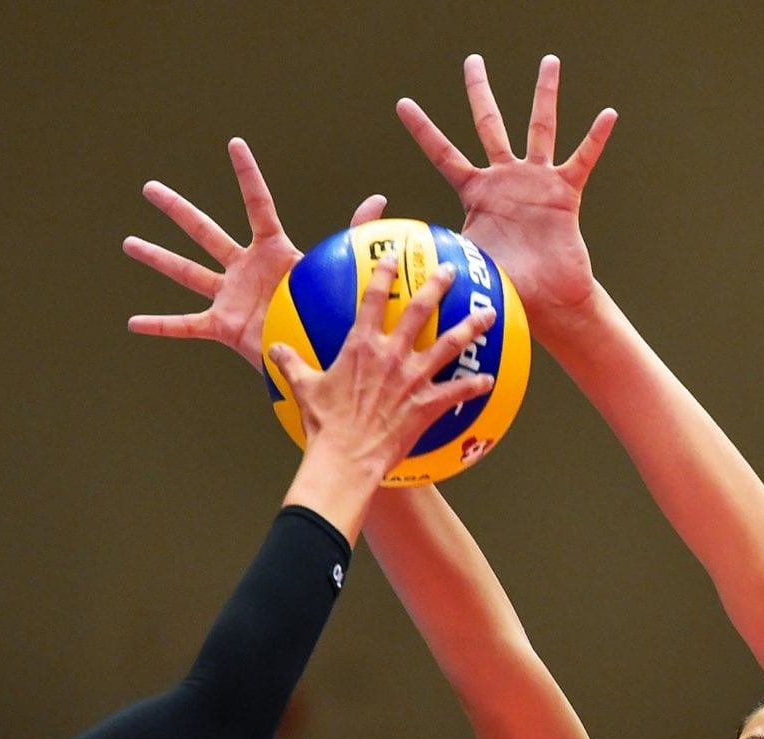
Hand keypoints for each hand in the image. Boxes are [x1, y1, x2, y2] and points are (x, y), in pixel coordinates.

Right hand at [126, 137, 385, 368]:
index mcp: (273, 251)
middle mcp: (244, 268)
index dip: (247, 175)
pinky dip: (161, 325)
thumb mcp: (339, 269)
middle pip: (204, 232)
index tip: (235, 144)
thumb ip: (355, 233)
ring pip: (186, 272)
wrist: (320, 352)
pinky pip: (185, 325)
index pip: (257, 205)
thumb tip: (378, 199)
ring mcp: (229, 295)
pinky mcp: (221, 326)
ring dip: (157, 258)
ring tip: (128, 243)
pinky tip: (133, 323)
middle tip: (149, 188)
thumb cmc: (328, 309)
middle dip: (178, 211)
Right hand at [269, 257, 496, 477]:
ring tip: (488, 313)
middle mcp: (390, 355)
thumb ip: (291, 364)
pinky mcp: (426, 405)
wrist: (345, 459)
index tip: (393, 254)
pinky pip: (457, 391)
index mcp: (360, 346)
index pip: (373, 299)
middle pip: (419, 311)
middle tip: (452, 269)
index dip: (383, 272)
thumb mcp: (303, 389)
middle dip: (437, 285)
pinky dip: (475, 385)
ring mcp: (412, 379)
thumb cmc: (324, 424)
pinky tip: (490, 380)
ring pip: (448, 344)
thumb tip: (273, 349)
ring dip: (471, 327)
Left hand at [397, 54, 616, 329]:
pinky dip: (594, 139)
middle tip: (472, 60)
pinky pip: (582, 160)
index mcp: (476, 193)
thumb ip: (443, 252)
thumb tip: (408, 261)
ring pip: (540, 128)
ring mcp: (536, 182)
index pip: (443, 154)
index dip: (423, 129)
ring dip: (544, 95)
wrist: (545, 300)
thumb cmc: (506, 286)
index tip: (402, 103)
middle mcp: (505, 179)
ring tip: (549, 61)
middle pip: (489, 125)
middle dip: (479, 91)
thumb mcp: (467, 262)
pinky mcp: (564, 193)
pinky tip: (606, 115)